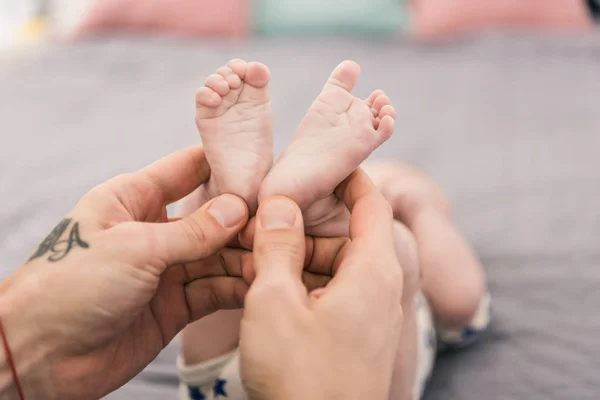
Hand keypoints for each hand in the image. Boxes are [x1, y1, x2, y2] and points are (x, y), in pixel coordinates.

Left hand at [0, 147, 251, 399]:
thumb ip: (191, 231)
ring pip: (217, 256)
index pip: (187, 169)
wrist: (40, 355)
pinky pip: (213, 291)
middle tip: (279, 223)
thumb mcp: (135, 246)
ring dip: (244, 257)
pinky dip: (236, 287)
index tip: (263, 166)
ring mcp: (164, 269)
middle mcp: (152, 230)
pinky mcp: (173, 306)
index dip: (225, 165)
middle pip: (210, 216)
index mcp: (132, 199)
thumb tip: (237, 208)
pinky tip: (258, 283)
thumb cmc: (69, 286)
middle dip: (243, 220)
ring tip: (275, 258)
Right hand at [240, 169, 403, 399]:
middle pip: (345, 233)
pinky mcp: (354, 334)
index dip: (344, 174)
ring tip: (252, 252)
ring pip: (333, 264)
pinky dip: (302, 282)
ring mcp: (369, 313)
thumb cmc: (302, 377)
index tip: (313, 159)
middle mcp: (379, 287)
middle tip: (261, 215)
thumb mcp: (275, 302)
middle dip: (304, 221)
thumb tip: (278, 203)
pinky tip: (265, 286)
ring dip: (296, 254)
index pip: (369, 200)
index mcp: (372, 269)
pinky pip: (331, 292)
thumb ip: (277, 245)